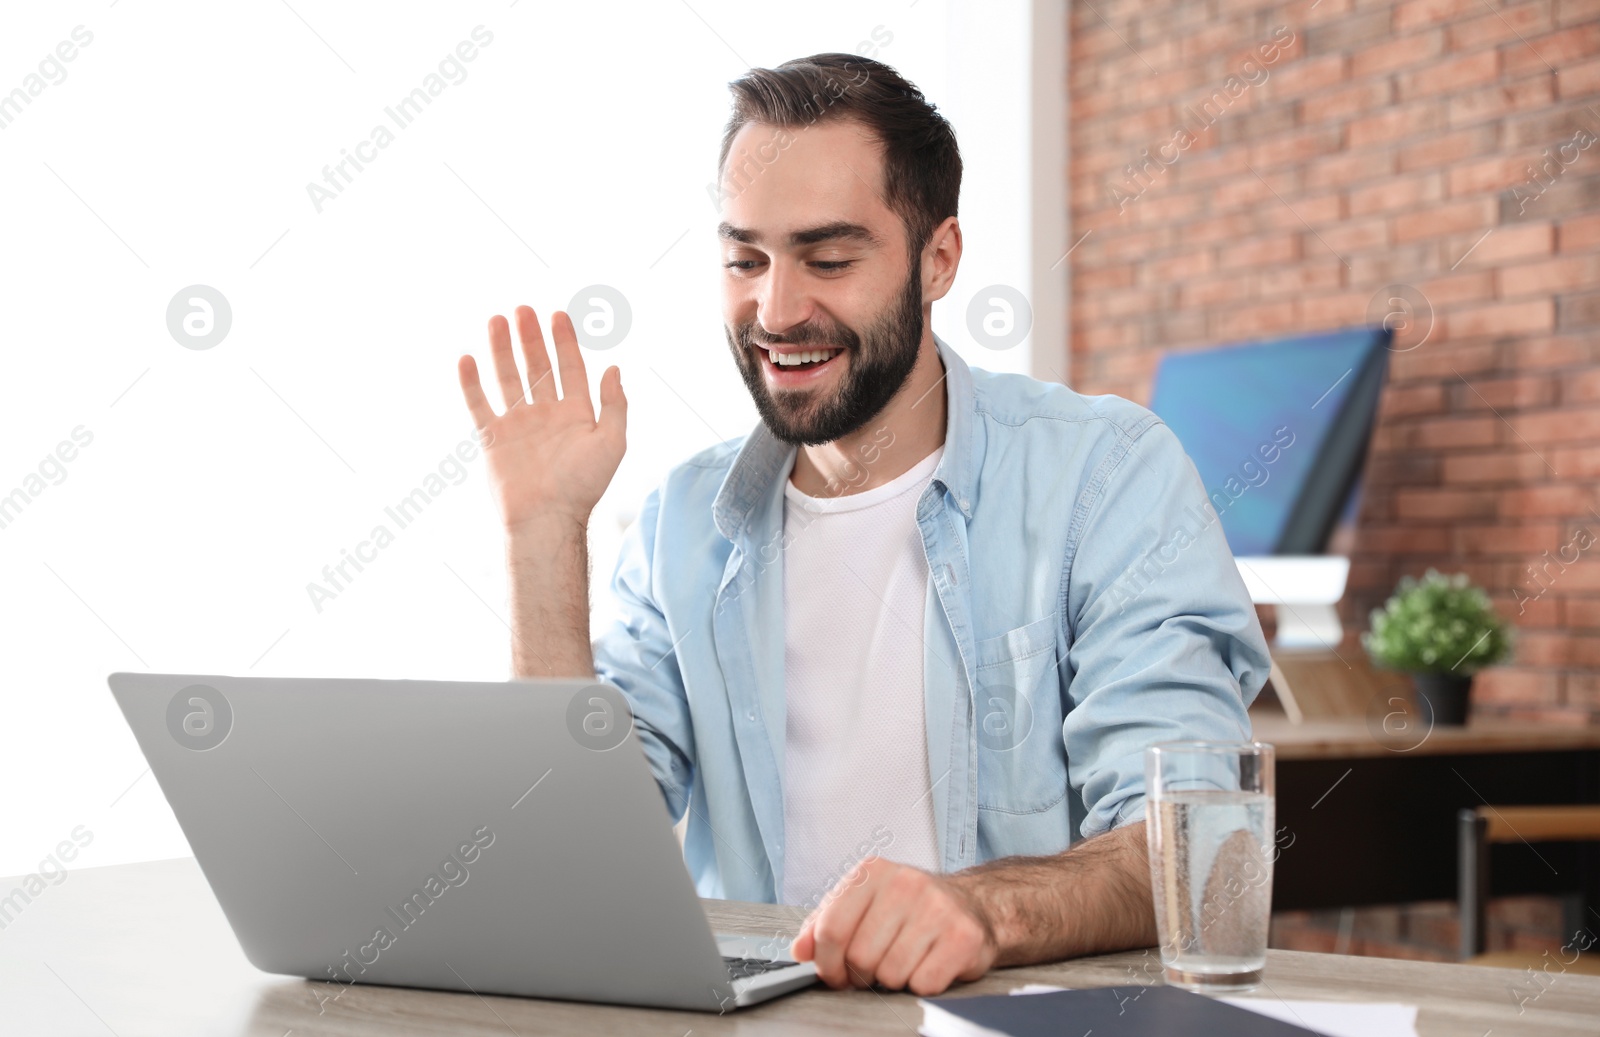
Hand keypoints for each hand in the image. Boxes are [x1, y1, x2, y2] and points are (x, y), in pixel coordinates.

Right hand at [458, 306, 625, 530]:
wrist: (547, 517)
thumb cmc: (584, 485)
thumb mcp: (613, 442)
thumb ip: (614, 404)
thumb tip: (614, 368)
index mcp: (576, 414)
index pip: (570, 368)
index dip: (565, 341)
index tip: (557, 315)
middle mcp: (546, 415)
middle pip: (537, 367)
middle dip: (531, 338)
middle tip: (523, 309)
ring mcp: (518, 425)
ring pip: (508, 378)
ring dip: (502, 349)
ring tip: (497, 319)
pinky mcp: (494, 438)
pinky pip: (479, 404)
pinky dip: (471, 383)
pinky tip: (467, 358)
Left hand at [790, 857, 998, 995]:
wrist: (972, 906)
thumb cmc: (909, 910)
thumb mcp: (863, 905)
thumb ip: (824, 925)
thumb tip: (800, 950)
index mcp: (872, 872)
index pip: (830, 928)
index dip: (826, 963)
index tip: (834, 974)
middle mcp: (905, 883)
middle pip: (859, 956)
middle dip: (863, 974)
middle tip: (875, 968)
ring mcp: (937, 908)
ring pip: (891, 974)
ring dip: (894, 980)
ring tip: (906, 960)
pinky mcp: (963, 936)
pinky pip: (924, 984)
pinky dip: (922, 985)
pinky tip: (929, 964)